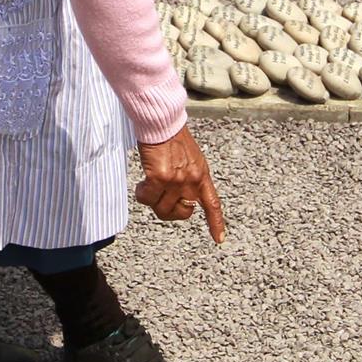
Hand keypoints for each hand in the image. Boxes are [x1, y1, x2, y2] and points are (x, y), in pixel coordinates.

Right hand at [135, 124, 225, 243]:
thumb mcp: (191, 158)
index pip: (213, 204)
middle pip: (181, 213)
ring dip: (152, 200)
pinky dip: (142, 194)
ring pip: (161, 208)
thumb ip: (190, 177)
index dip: (216, 223)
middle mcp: (192, 180)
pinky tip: (142, 183)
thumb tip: (181, 196)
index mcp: (202, 175)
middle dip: (168, 209)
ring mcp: (177, 180)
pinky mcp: (160, 178)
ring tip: (149, 183)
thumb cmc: (172, 136)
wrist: (162, 122)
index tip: (219, 238)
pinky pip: (147, 198)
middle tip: (160, 197)